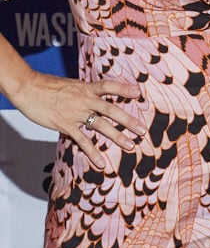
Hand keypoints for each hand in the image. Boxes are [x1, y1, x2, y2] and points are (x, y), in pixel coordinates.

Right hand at [9, 70, 144, 170]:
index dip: (124, 88)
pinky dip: (92, 152)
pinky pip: (81, 140)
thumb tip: (96, 95)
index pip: (109, 86)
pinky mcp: (65, 125)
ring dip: (117, 136)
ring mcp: (76, 113)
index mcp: (87, 88)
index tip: (139, 92)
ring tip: (131, 146)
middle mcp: (85, 100)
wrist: (29, 89)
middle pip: (111, 109)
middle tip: (142, 130)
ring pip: (101, 125)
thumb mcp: (72, 85)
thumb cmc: (49, 86)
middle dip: (128, 120)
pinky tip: (101, 162)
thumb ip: (86, 91)